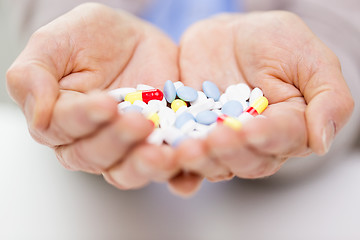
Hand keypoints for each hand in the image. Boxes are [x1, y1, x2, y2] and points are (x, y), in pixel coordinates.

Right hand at [6, 3, 179, 189]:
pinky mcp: (157, 146)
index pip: (61, 128)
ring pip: (126, 171)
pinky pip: (164, 168)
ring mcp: (125, 148)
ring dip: (143, 166)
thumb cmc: (94, 38)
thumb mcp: (58, 42)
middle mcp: (88, 141)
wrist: (138, 41)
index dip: (82, 119)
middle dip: (116, 141)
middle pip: (94, 156)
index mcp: (58, 118)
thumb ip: (33, 74)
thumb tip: (38, 115)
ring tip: (161, 154)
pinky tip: (185, 160)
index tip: (105, 104)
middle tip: (138, 122)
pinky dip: (175, 170)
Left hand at [174, 11, 353, 182]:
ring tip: (187, 150)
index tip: (251, 128)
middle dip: (231, 151)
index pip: (283, 139)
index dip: (267, 137)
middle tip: (215, 138)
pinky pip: (185, 150)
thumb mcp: (308, 57)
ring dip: (202, 160)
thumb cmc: (272, 42)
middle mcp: (256, 143)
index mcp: (289, 126)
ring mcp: (222, 141)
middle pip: (247, 160)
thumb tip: (323, 142)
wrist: (226, 35)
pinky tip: (167, 155)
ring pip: (215, 162)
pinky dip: (176, 158)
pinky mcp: (193, 134)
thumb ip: (328, 97)